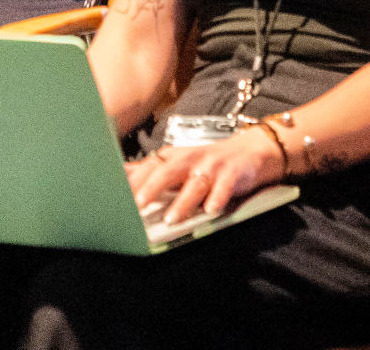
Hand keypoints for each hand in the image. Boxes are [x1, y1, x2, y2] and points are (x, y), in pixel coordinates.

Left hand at [124, 130, 283, 223]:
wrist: (251, 151)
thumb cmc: (208, 161)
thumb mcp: (179, 162)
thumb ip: (150, 170)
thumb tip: (120, 173)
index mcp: (175, 157)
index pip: (151, 166)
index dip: (135, 180)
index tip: (118, 195)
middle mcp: (192, 159)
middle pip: (169, 171)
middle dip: (153, 186)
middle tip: (139, 204)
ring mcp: (213, 166)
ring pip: (195, 183)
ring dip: (183, 201)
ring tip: (172, 218)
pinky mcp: (233, 173)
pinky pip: (225, 186)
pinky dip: (218, 197)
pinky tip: (211, 209)